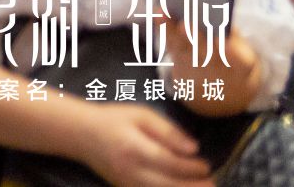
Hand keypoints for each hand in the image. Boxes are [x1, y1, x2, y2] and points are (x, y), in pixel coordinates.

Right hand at [76, 103, 209, 186]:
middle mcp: (131, 170)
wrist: (80, 134)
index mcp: (134, 147)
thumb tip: (193, 148)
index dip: (191, 167)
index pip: (169, 162)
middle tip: (213, 183)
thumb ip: (167, 130)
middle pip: (168, 185)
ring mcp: (127, 183)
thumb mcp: (139, 115)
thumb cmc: (113, 119)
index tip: (206, 165)